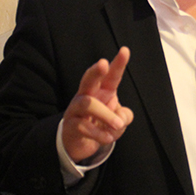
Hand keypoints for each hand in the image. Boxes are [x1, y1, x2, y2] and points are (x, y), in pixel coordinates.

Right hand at [62, 47, 133, 162]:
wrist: (79, 144)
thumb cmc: (101, 125)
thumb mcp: (118, 122)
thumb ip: (124, 117)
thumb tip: (120, 118)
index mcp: (102, 91)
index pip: (111, 76)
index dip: (118, 63)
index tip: (125, 50)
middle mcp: (87, 95)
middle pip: (88, 79)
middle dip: (96, 70)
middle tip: (103, 63)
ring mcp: (76, 109)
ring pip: (88, 104)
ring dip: (106, 115)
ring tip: (118, 125)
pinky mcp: (70, 125)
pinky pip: (83, 126)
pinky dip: (99, 133)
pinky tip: (108, 138)